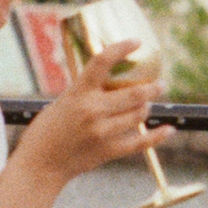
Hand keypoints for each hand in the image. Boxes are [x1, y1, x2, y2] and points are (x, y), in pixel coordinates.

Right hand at [14, 38, 171, 184]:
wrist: (38, 165)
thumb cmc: (46, 132)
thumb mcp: (62, 103)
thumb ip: (86, 94)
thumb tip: (111, 83)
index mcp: (78, 93)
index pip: (102, 61)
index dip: (122, 48)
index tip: (137, 42)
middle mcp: (92, 110)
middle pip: (134, 93)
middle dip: (152, 87)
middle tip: (160, 83)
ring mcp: (101, 132)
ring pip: (138, 115)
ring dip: (147, 108)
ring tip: (148, 105)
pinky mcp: (107, 151)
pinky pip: (140, 142)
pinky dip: (158, 136)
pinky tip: (169, 129)